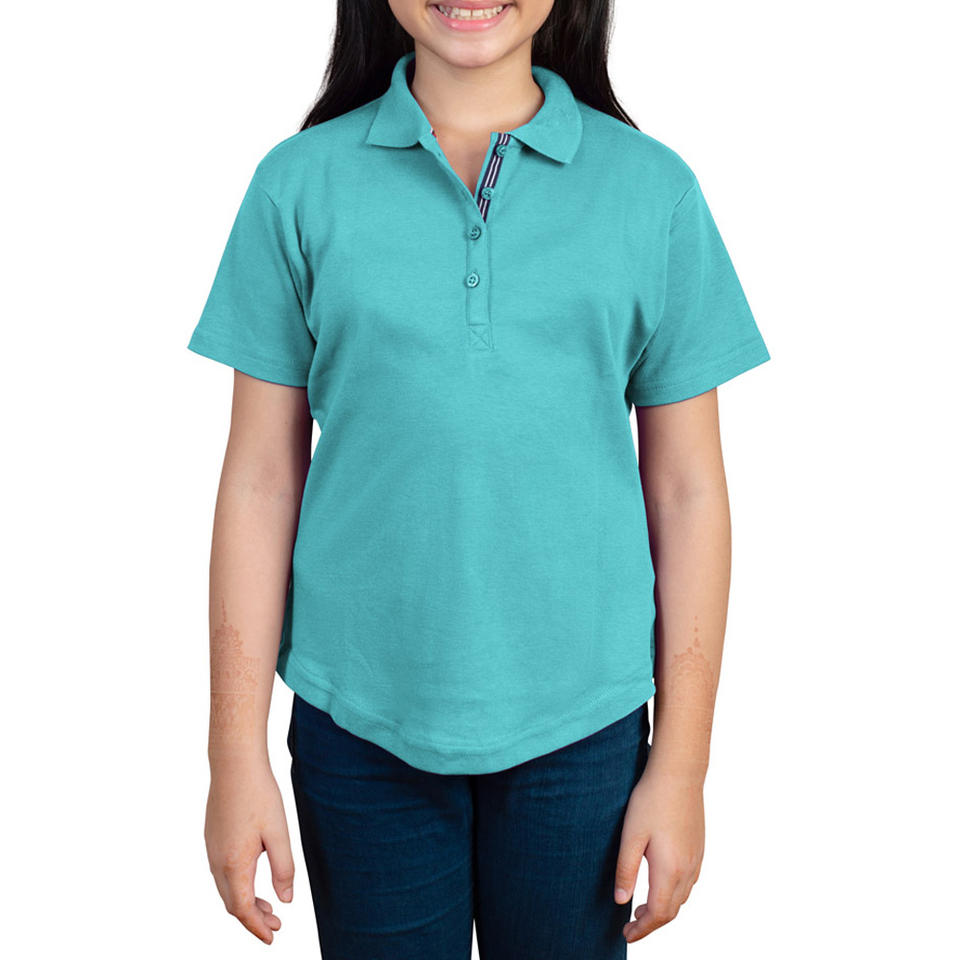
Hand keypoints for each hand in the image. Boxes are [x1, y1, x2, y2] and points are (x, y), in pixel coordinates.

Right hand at [204, 757, 295, 943]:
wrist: (234, 764)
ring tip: (268, 906)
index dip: (257, 927)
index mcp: (235, 864)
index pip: (243, 910)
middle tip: (275, 924)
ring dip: (245, 902)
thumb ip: (283, 869)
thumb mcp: (278, 833)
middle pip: (232, 903)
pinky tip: (252, 878)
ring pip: (226, 889)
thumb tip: (285, 899)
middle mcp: (218, 862)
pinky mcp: (212, 838)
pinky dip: (237, 885)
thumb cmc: (259, 795)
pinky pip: (222, 873)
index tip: (272, 937)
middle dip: (253, 919)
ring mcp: (212, 850)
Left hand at [613, 766, 704, 941]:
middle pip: (672, 910)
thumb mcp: (631, 835)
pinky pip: (689, 882)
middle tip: (630, 925)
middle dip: (652, 922)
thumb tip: (621, 901)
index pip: (658, 914)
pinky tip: (661, 883)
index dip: (642, 929)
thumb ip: (626, 870)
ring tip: (642, 907)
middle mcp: (687, 869)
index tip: (626, 934)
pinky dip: (674, 893)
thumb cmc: (651, 801)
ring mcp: (696, 858)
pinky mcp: (698, 847)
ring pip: (682, 897)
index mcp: (669, 869)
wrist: (679, 773)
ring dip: (663, 909)